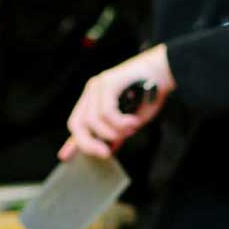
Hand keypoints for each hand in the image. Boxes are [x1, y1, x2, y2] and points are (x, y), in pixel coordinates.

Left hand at [61, 45, 174, 159]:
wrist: (164, 71)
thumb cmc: (150, 93)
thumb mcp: (131, 119)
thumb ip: (117, 133)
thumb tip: (108, 148)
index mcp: (94, 100)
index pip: (77, 123)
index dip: (72, 142)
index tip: (65, 157)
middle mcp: (91, 92)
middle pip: (77, 124)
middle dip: (89, 143)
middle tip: (106, 153)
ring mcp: (98, 86)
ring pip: (94, 121)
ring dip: (114, 132)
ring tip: (131, 128)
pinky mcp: (107, 82)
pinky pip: (107, 112)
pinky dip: (120, 122)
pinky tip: (133, 121)